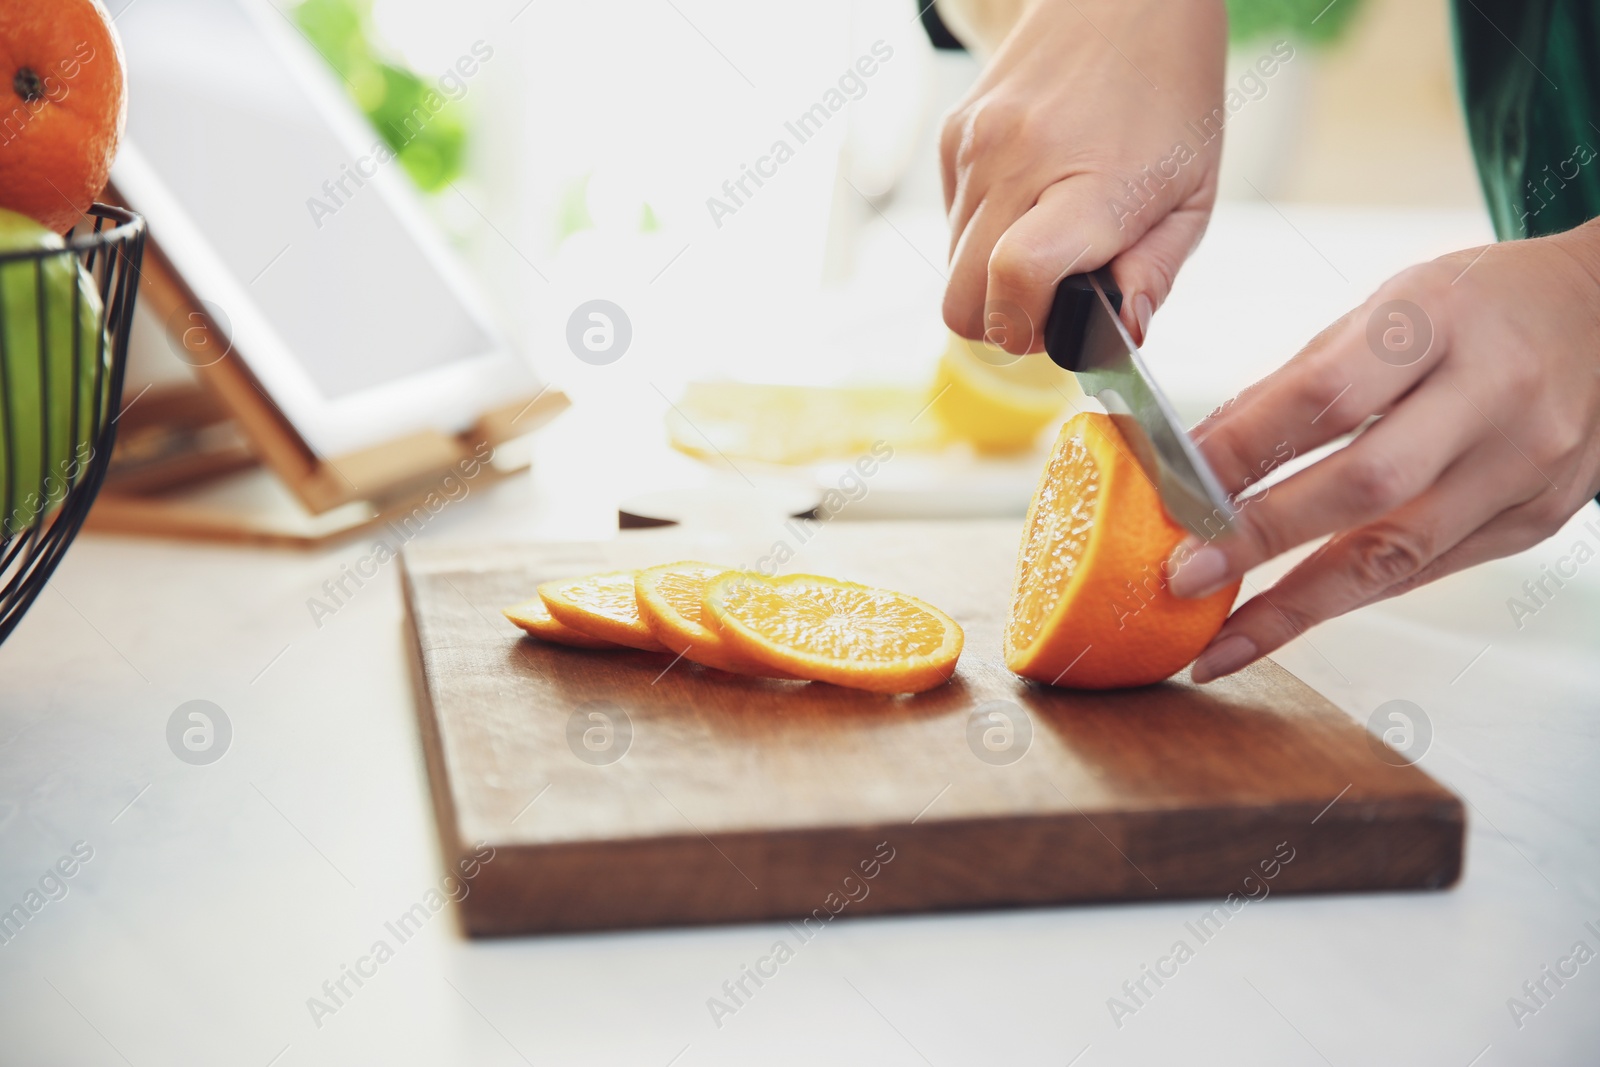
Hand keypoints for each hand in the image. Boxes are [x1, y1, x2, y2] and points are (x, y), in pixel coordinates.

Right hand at [939, 0, 1226, 351]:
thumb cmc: (1169, 98)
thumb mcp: (1192, 195)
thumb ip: (1155, 273)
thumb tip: (1119, 335)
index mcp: (1092, 184)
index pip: (1016, 279)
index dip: (1025, 328)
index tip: (1056, 325)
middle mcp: (1019, 163)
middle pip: (961, 302)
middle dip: (1002, 322)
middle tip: (1052, 300)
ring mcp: (976, 148)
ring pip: (951, 268)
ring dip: (992, 276)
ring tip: (1049, 239)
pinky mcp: (953, 136)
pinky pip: (951, 220)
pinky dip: (983, 232)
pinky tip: (1030, 197)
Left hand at [1171, 223, 1599, 681]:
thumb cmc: (1478, 308)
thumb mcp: (1385, 309)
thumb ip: (1294, 383)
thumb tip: (1199, 456)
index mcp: (1442, 319)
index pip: (1324, 394)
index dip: (1241, 450)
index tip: (1174, 490)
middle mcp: (1496, 395)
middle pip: (1366, 484)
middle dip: (1261, 538)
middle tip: (1183, 573)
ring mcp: (1525, 466)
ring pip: (1398, 553)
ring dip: (1296, 606)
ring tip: (1221, 640)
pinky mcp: (1536, 519)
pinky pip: (1426, 570)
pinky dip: (1348, 598)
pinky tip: (1289, 619)